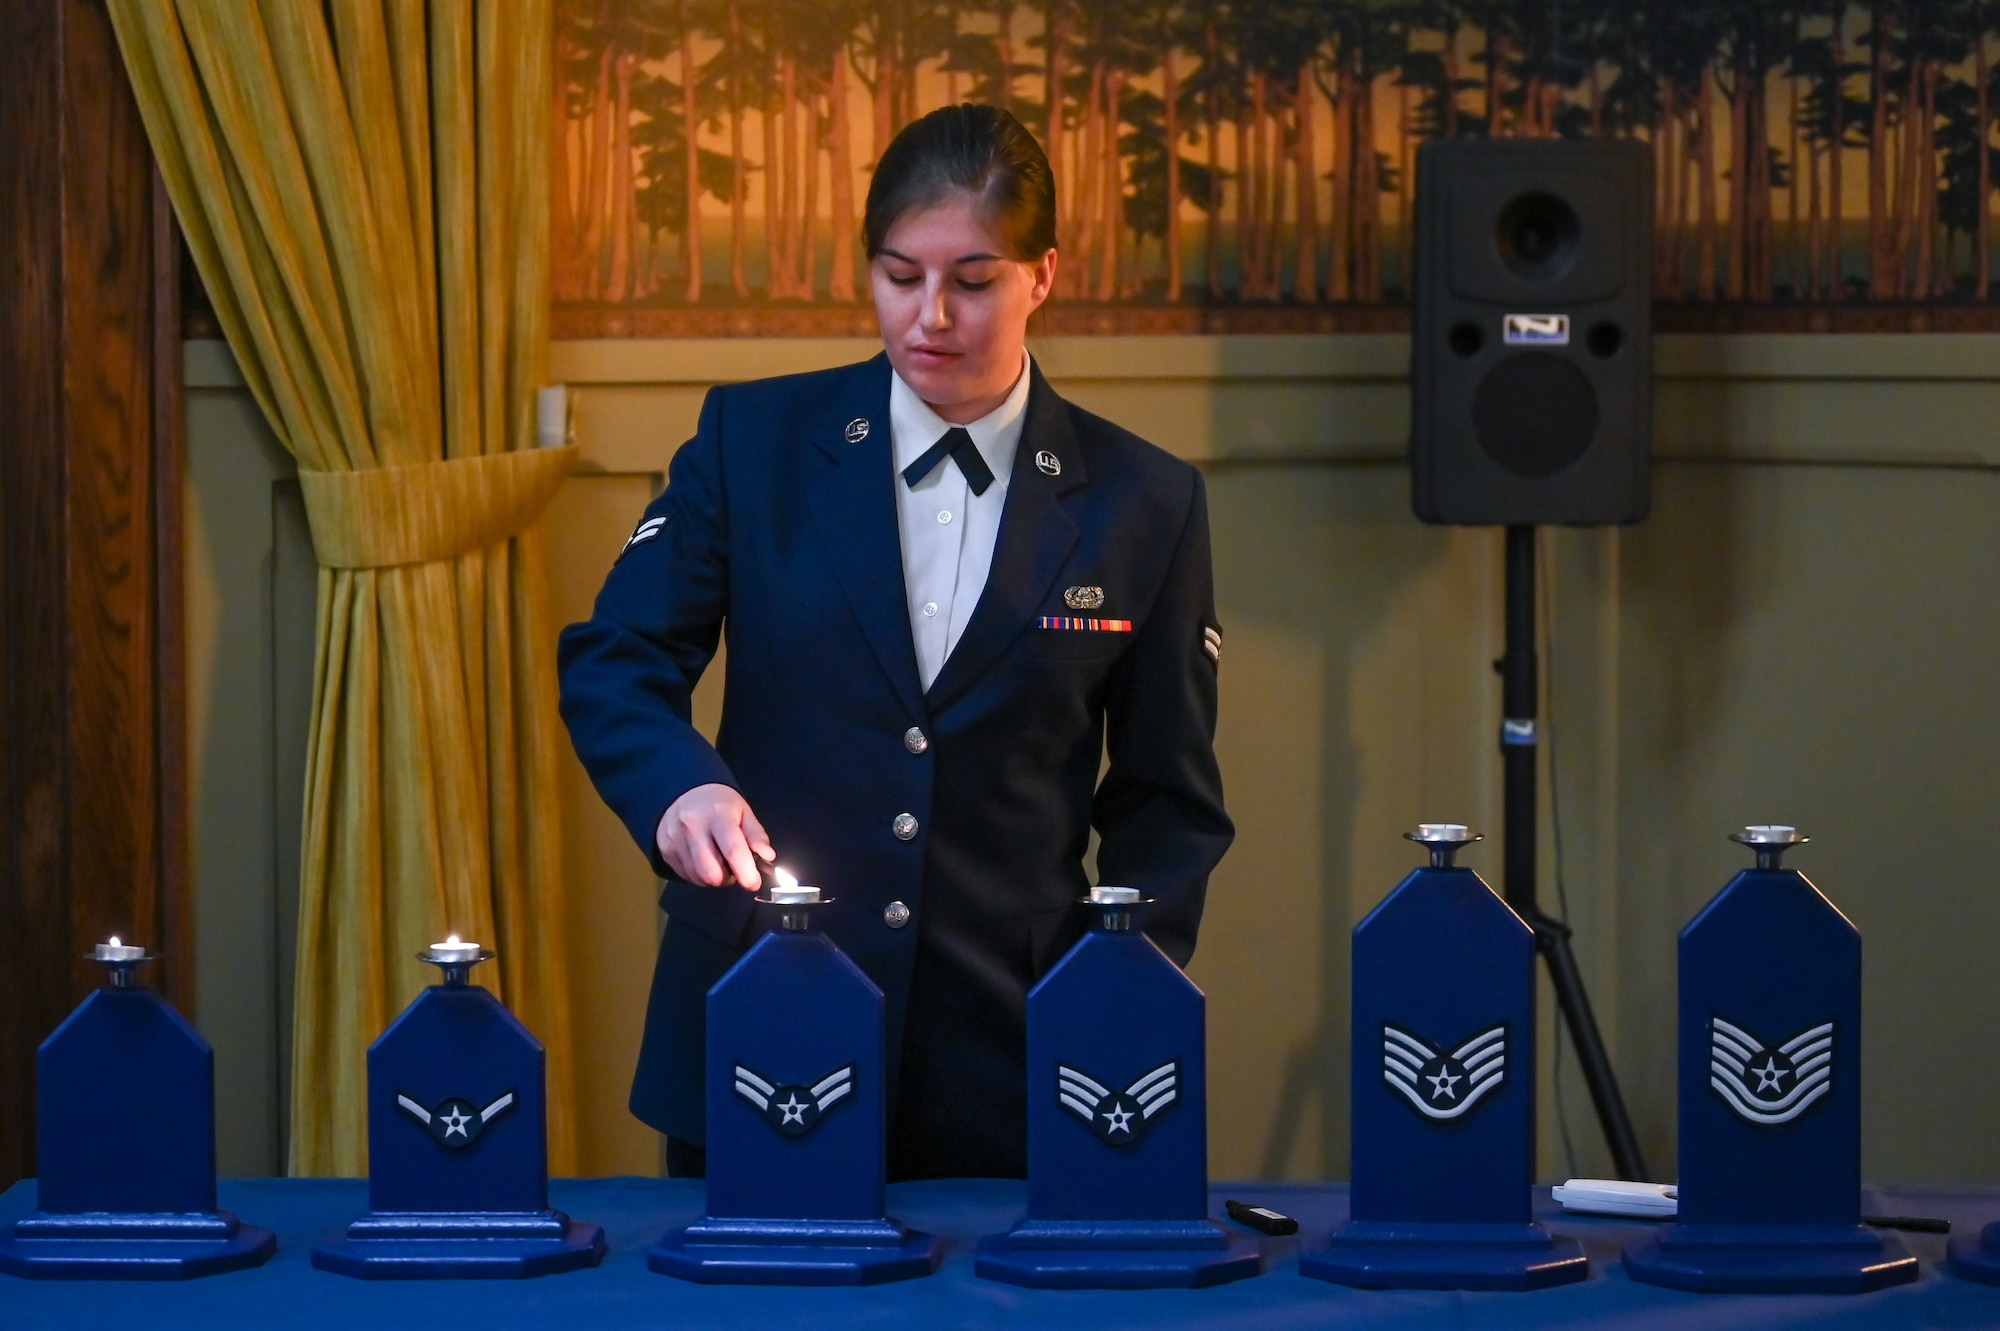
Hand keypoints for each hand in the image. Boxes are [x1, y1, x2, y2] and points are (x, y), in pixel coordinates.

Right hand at [656, 783, 774, 889]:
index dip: (746, 873)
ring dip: (713, 877)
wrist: (684, 792)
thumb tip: (768, 857)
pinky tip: (702, 859)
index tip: (754, 883)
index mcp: (717, 816)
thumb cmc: (719, 804)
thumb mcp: (743, 812)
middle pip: (711, 872)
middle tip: (733, 868)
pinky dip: (698, 874)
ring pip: (698, 878)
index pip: (732, 850)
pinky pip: (685, 876)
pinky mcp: (665, 850)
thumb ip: (756, 835)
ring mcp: (675, 839)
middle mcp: (692, 827)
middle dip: (726, 878)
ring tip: (717, 860)